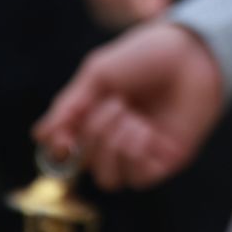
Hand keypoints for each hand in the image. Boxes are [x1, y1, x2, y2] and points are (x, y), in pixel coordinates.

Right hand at [34, 23, 223, 189]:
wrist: (191, 53)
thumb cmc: (146, 56)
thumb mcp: (98, 74)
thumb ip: (69, 106)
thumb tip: (40, 137)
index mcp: (95, 117)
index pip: (68, 151)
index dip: (60, 152)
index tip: (62, 140)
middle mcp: (115, 138)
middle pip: (87, 166)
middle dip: (94, 135)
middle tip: (115, 104)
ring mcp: (140, 153)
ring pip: (108, 178)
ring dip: (113, 146)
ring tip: (131, 115)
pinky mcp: (165, 161)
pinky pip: (138, 178)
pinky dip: (136, 153)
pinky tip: (146, 129)